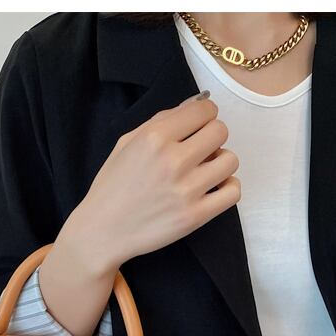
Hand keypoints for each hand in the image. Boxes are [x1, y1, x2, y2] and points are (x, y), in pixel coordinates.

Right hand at [57, 92, 240, 274]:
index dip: (204, 116)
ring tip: (204, 172)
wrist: (102, 231)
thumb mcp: (127, 144)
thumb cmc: (112, 187)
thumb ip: (161, 121)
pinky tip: (212, 190)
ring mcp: (186, 190)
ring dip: (220, 163)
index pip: (205, 109)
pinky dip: (227, 189)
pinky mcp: (194, 216)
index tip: (197, 127)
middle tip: (199, 151)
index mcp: (154, 137)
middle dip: (212, 138)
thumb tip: (195, 105)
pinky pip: (233, 192)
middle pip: (221, 131)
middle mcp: (172, 160)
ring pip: (230, 160)